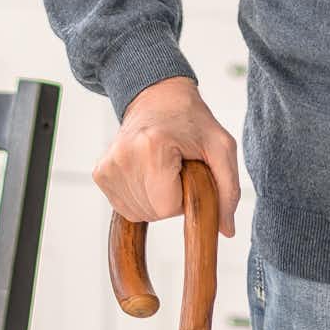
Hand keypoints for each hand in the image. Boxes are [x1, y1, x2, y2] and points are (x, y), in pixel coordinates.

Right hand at [96, 76, 239, 236]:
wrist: (158, 98)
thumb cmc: (192, 121)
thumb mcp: (221, 147)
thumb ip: (228, 189)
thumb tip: (227, 231)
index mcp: (152, 147)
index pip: (167, 207)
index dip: (184, 197)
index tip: (187, 172)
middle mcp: (123, 156)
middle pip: (153, 213)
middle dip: (171, 199)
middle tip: (176, 168)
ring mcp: (108, 165)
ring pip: (138, 213)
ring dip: (156, 199)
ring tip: (162, 168)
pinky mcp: (101, 173)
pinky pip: (124, 207)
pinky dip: (141, 196)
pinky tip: (147, 173)